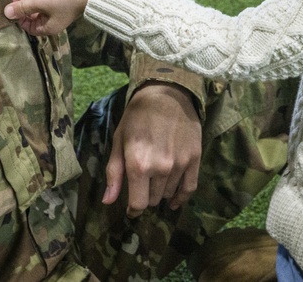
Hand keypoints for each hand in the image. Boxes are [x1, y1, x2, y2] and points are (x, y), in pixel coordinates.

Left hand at [4, 0, 103, 34]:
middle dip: (15, 4)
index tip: (5, 11)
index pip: (28, 26)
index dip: (16, 19)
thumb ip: (23, 7)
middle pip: (27, 12)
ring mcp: (49, 1)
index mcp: (48, 25)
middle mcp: (48, 15)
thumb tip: (6, 13)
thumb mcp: (41, 3)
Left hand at [104, 82, 201, 217]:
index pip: (138, 204)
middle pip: (154, 200)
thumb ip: (114, 173)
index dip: (133, 210)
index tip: (131, 208)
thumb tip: (108, 202)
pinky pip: (189, 188)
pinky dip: (181, 197)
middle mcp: (161, 168)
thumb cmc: (137, 116)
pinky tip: (175, 200)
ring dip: (161, 191)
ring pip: (169, 194)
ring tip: (156, 176)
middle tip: (142, 183)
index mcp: (138, 164)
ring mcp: (180, 164)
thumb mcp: (119, 140)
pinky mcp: (195, 159)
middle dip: (146, 196)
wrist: (167, 93)